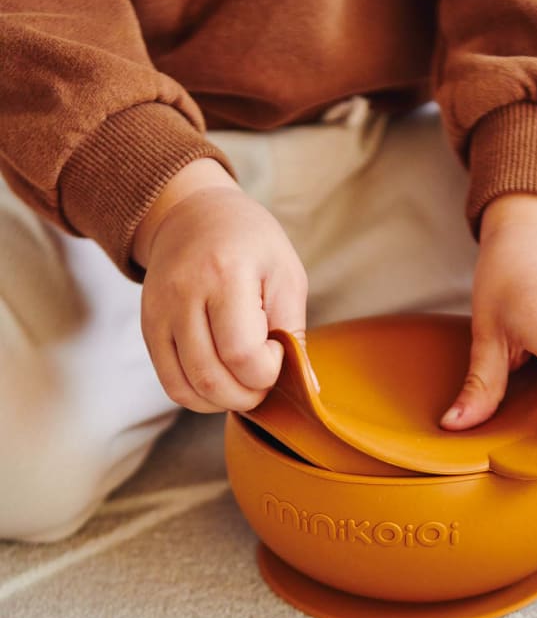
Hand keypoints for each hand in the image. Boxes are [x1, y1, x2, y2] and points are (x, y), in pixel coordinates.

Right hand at [133, 158, 307, 412]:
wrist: (195, 215)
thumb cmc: (252, 244)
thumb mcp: (287, 275)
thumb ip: (294, 331)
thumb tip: (306, 389)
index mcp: (226, 274)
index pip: (242, 353)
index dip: (268, 369)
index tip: (277, 349)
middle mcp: (184, 295)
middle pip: (211, 378)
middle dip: (248, 396)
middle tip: (265, 378)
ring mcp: (159, 314)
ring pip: (186, 389)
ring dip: (223, 402)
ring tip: (244, 382)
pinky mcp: (148, 329)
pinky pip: (170, 383)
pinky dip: (199, 396)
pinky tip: (221, 381)